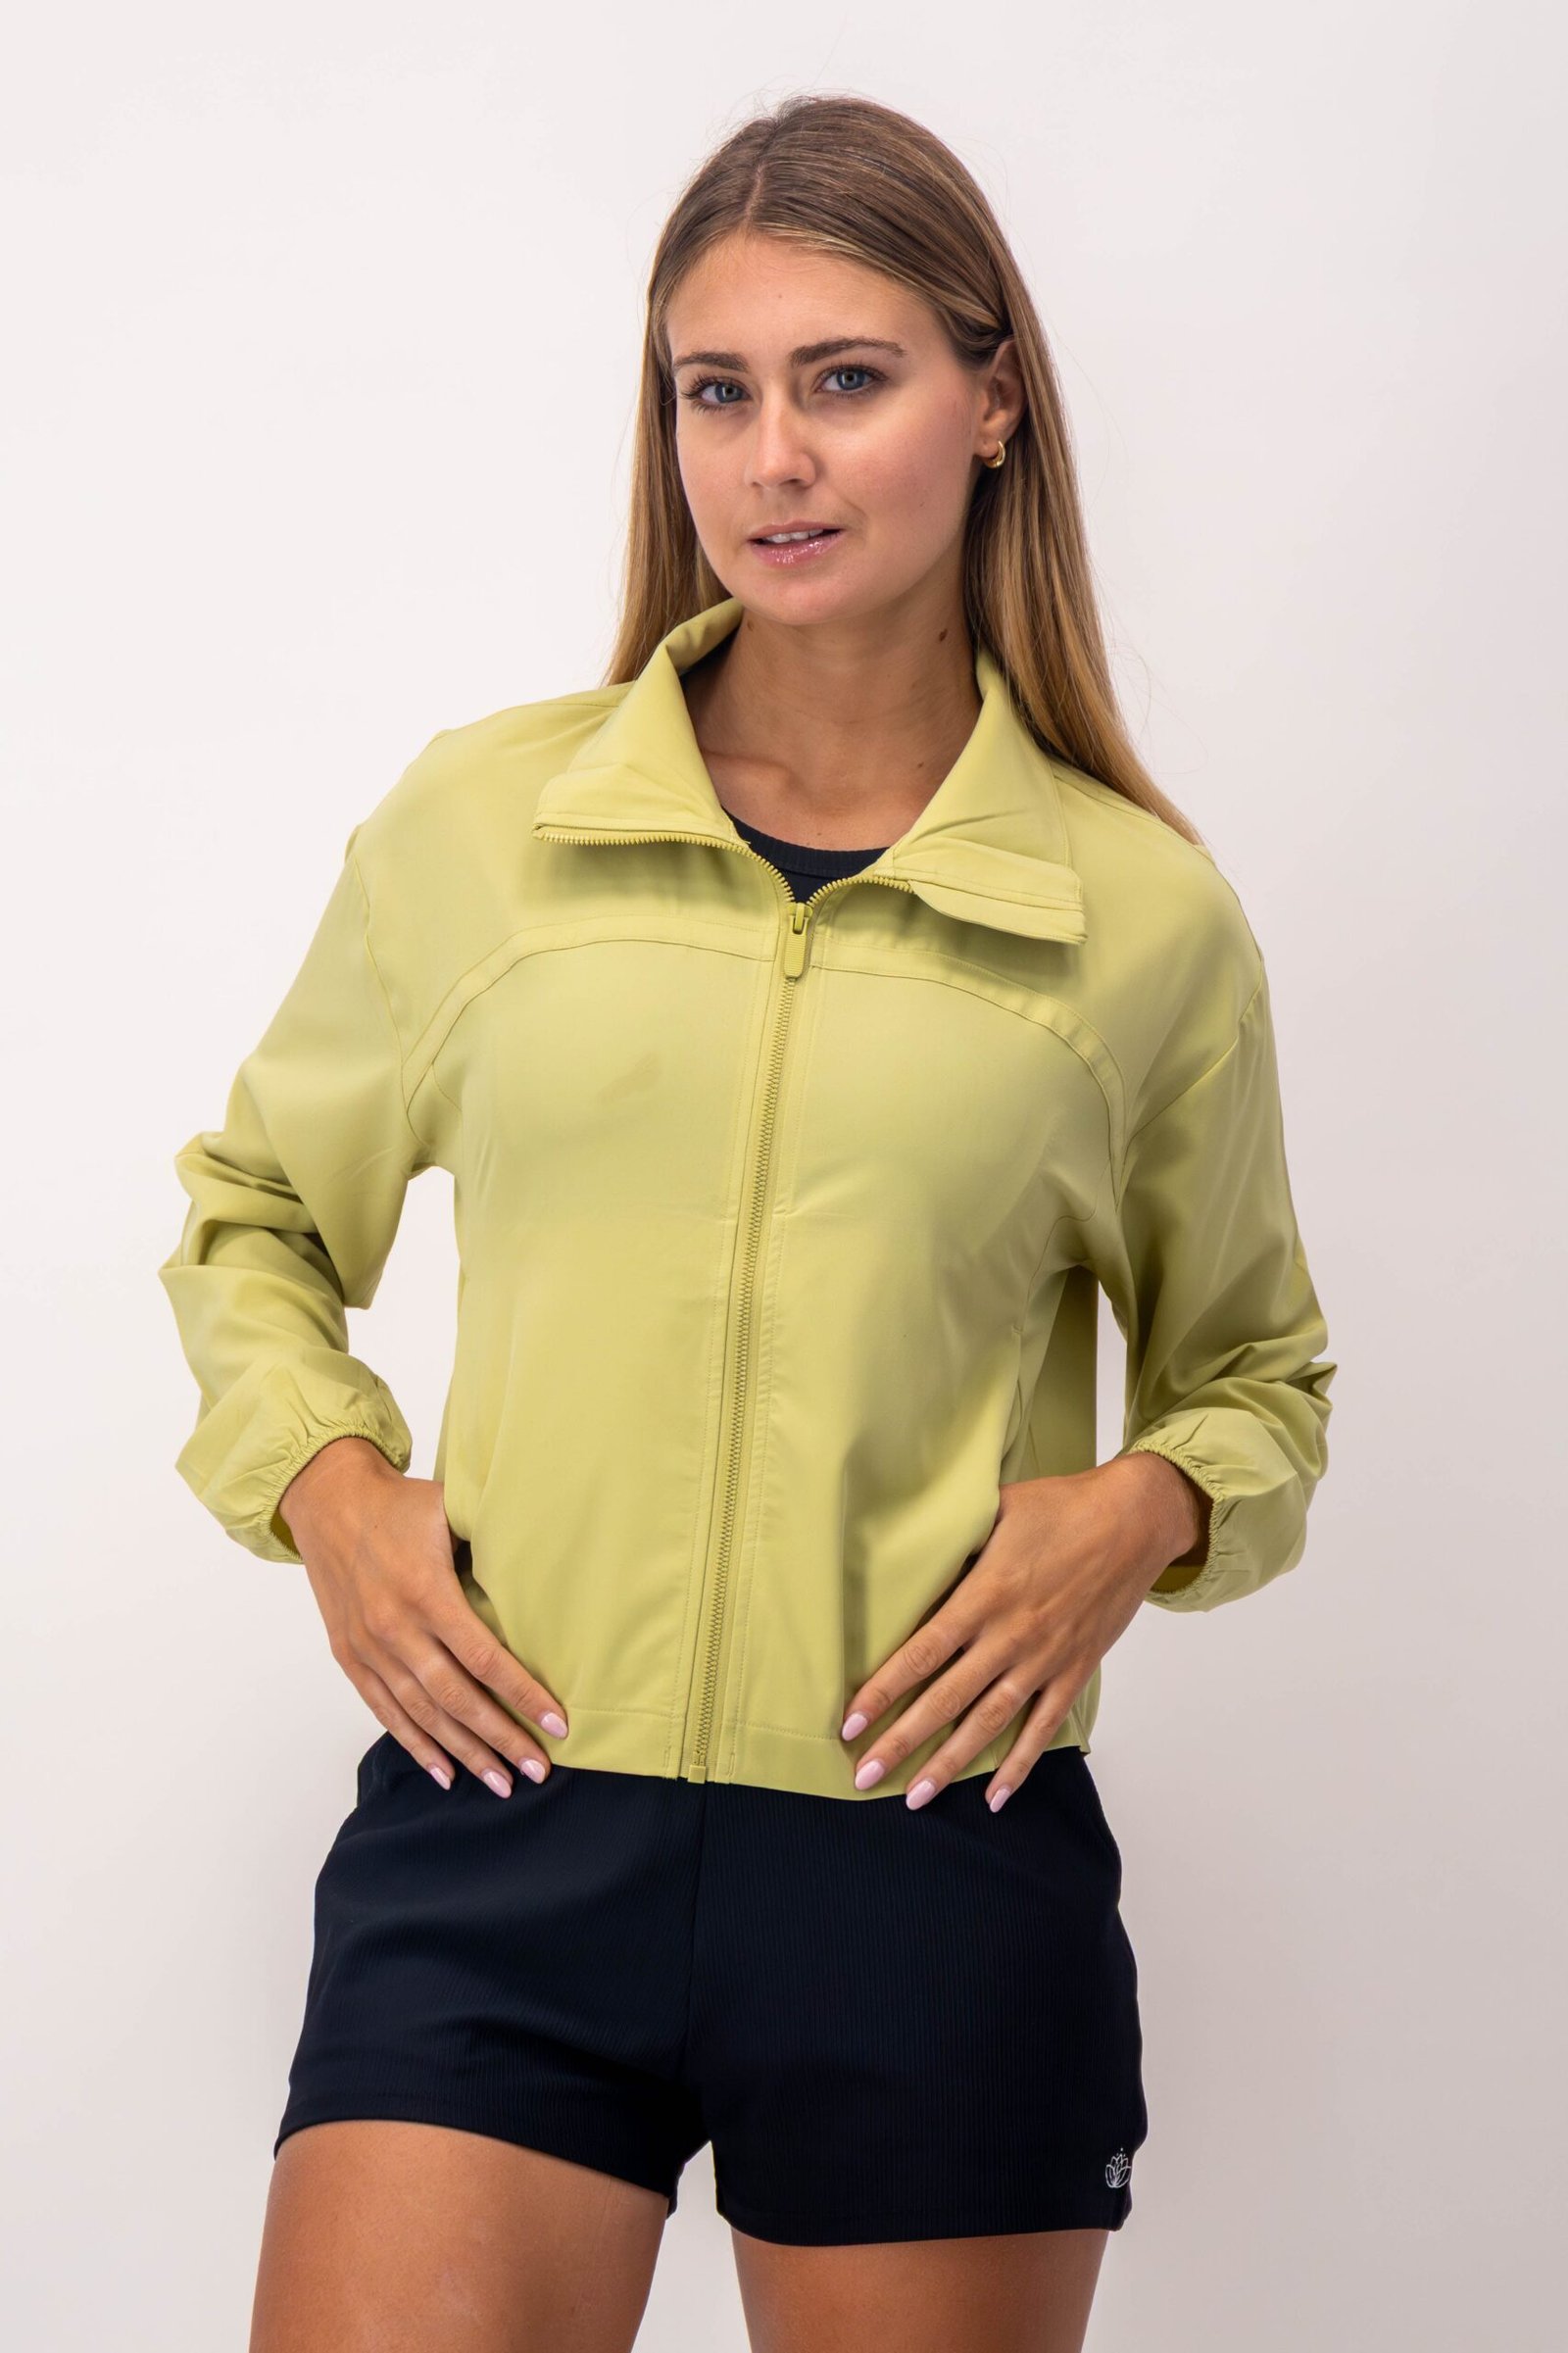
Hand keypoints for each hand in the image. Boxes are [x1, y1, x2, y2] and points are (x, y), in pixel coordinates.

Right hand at [279, 1436, 569, 1796]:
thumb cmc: (401, 1503)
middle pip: (456, 1698)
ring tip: (500, 1783)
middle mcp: (394, 1628)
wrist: (328, 1500)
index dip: (523, 1694)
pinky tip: (444, 1772)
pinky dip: (415, 1744)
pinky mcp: (349, 1656)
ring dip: (463, 1752)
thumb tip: (550, 1563)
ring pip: (422, 1713)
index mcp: (425, 1591)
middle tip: (537, 1771)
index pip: (484, 1657)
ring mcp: (368, 1647)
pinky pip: (385, 1710)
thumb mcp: (452, 1509)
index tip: (558, 1724)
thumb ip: (493, 1541)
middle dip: (500, 1739)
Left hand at [838, 1454, 1206, 1812]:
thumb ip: (954, 1542)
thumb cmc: (1061, 1507)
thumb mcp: (996, 1510)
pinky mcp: (1075, 1671)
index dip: (884, 1690)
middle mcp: (1012, 1636)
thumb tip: (910, 1557)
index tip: (851, 1721)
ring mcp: (1045, 1659)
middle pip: (947, 1699)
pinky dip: (1019, 1765)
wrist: (1134, 1520)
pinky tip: (994, 1797)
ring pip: (989, 1723)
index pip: (923, 1652)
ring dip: (950, 1764)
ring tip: (914, 1798)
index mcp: (986, 1594)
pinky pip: (1043, 1727)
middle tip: (862, 1775)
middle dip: (901, 1741)